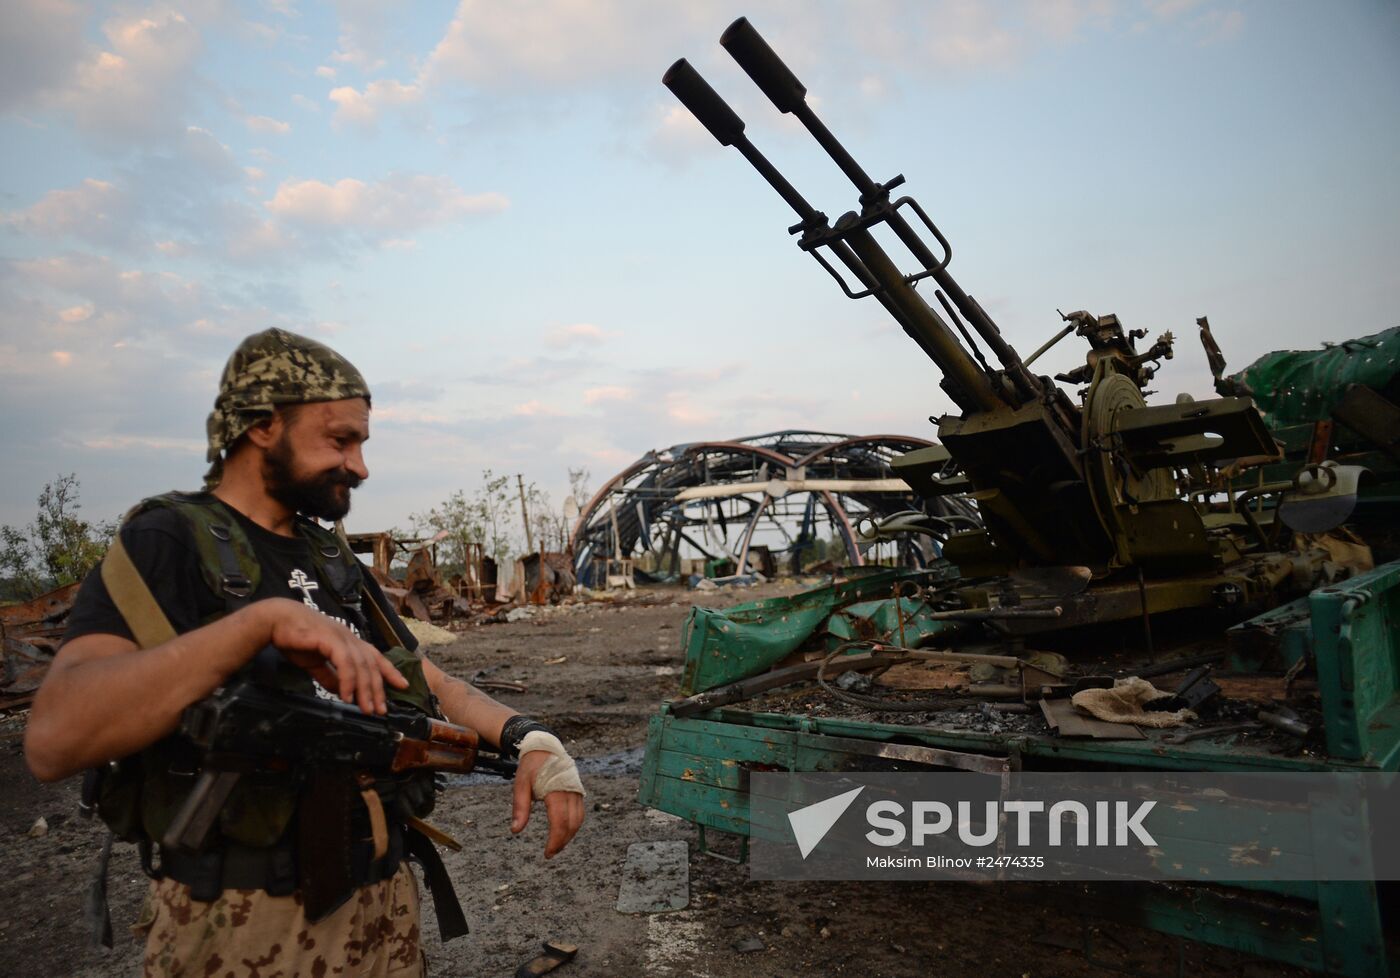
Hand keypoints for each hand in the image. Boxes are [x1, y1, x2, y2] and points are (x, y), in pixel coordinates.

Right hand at [257, 599, 407, 713]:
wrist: (275, 621)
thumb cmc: (295, 639)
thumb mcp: (315, 663)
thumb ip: (329, 676)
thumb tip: (342, 692)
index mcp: (349, 641)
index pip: (375, 657)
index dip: (390, 672)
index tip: (403, 686)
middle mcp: (350, 638)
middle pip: (371, 666)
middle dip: (378, 689)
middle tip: (380, 710)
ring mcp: (341, 637)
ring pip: (361, 666)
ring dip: (365, 690)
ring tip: (366, 708)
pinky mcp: (330, 639)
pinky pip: (345, 663)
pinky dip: (348, 680)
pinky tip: (347, 696)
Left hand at [511, 749, 585, 857]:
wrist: (544, 747)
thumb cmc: (531, 766)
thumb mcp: (520, 784)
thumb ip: (520, 808)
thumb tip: (515, 830)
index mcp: (555, 790)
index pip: (559, 822)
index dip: (555, 840)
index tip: (547, 853)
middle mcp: (570, 791)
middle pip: (572, 824)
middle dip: (562, 842)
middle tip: (550, 853)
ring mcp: (576, 790)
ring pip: (578, 820)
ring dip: (569, 835)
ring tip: (556, 845)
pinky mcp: (578, 790)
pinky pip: (579, 812)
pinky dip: (573, 825)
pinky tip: (563, 831)